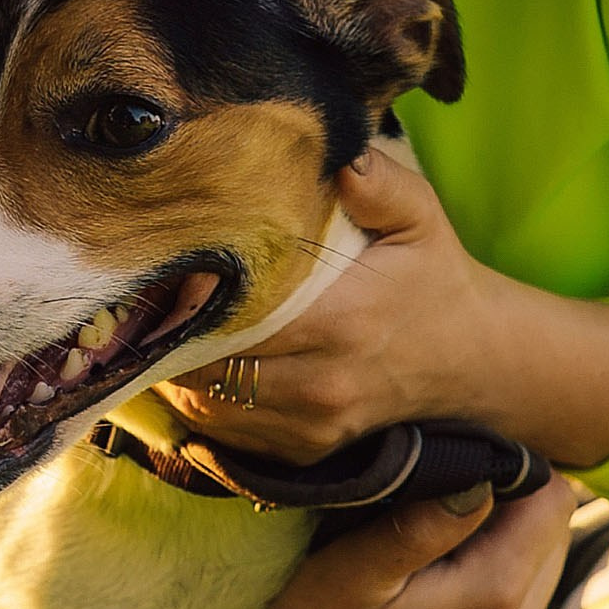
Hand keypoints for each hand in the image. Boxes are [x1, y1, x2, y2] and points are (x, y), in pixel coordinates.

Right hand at [103, 473, 579, 608]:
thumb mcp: (350, 571)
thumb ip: (422, 526)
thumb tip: (484, 477)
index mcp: (493, 600)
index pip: (553, 501)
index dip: (516, 464)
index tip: (464, 450)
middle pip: (552, 532)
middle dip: (513, 498)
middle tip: (447, 478)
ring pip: (539, 566)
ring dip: (503, 537)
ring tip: (439, 519)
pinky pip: (518, 603)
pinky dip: (492, 573)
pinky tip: (438, 567)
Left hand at [163, 141, 608, 473]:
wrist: (473, 360)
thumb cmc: (432, 278)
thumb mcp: (420, 217)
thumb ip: (380, 184)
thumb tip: (338, 158)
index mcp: (341, 319)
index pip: (234, 316)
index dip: (183, 295)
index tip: (153, 268)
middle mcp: (320, 381)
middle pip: (205, 363)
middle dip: (165, 330)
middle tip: (135, 294)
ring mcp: (310, 424)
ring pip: (204, 402)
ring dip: (173, 367)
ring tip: (153, 325)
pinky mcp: (303, 451)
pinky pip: (223, 430)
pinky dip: (197, 398)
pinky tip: (192, 361)